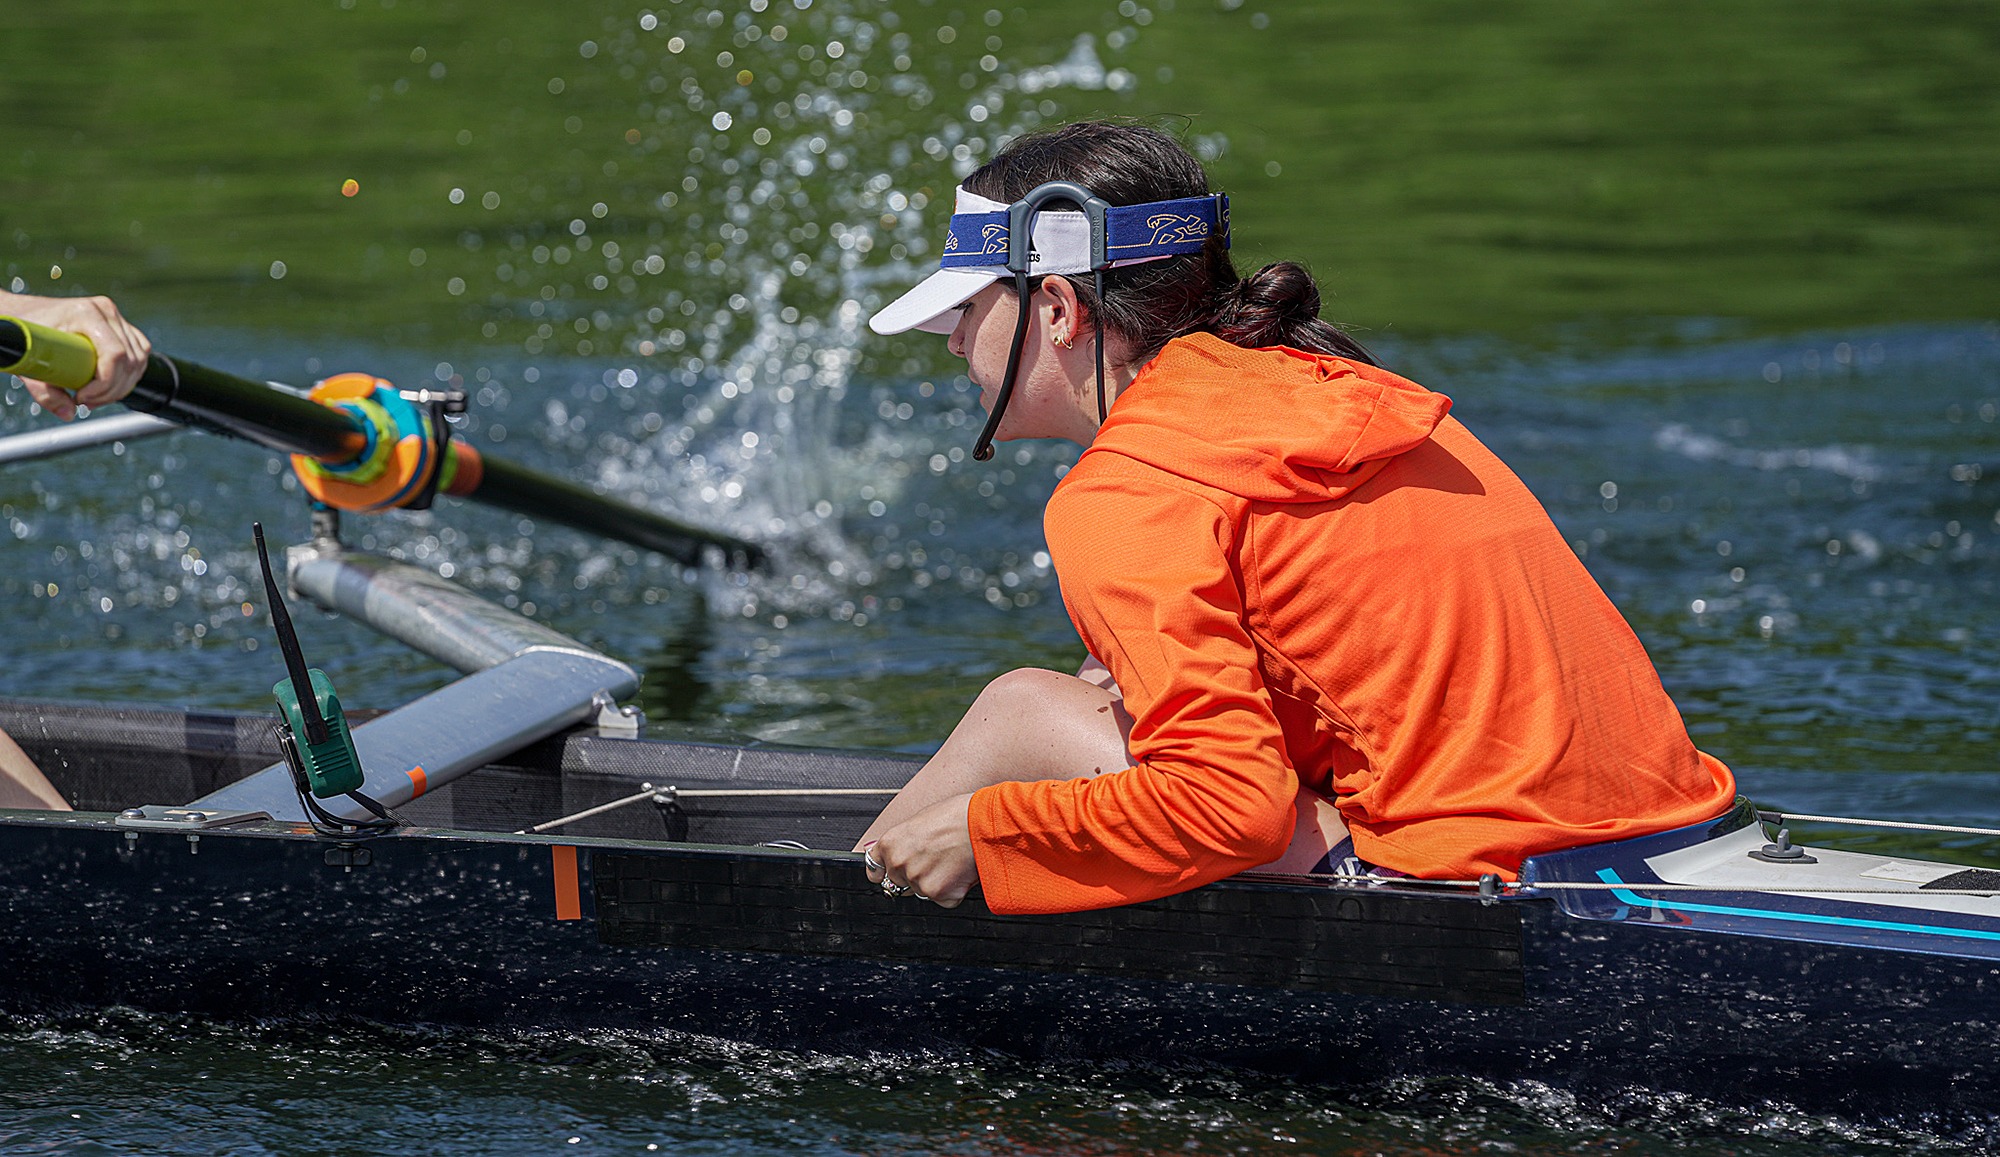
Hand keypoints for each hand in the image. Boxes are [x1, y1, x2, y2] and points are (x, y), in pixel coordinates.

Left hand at [0, 291, 151, 419]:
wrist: (27, 314)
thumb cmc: (27, 332)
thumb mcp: (30, 363)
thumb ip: (46, 393)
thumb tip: (69, 413)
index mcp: (85, 313)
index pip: (115, 354)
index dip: (105, 384)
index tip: (83, 398)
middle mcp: (106, 312)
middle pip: (130, 361)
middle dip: (111, 391)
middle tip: (87, 402)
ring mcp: (116, 318)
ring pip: (138, 361)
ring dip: (121, 387)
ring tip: (96, 396)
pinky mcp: (122, 326)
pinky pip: (141, 355)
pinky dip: (130, 375)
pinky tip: (111, 384)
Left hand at [863, 792, 978, 907]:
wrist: (981, 822)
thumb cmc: (956, 815)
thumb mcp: (920, 820)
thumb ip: (904, 840)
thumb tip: (900, 850)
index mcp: (890, 843)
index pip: (875, 870)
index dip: (884, 872)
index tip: (886, 875)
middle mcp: (899, 863)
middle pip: (901, 882)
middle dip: (916, 875)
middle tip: (937, 859)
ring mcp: (917, 881)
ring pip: (923, 891)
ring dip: (936, 882)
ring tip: (952, 860)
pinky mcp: (938, 894)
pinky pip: (943, 899)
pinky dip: (953, 891)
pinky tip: (960, 871)